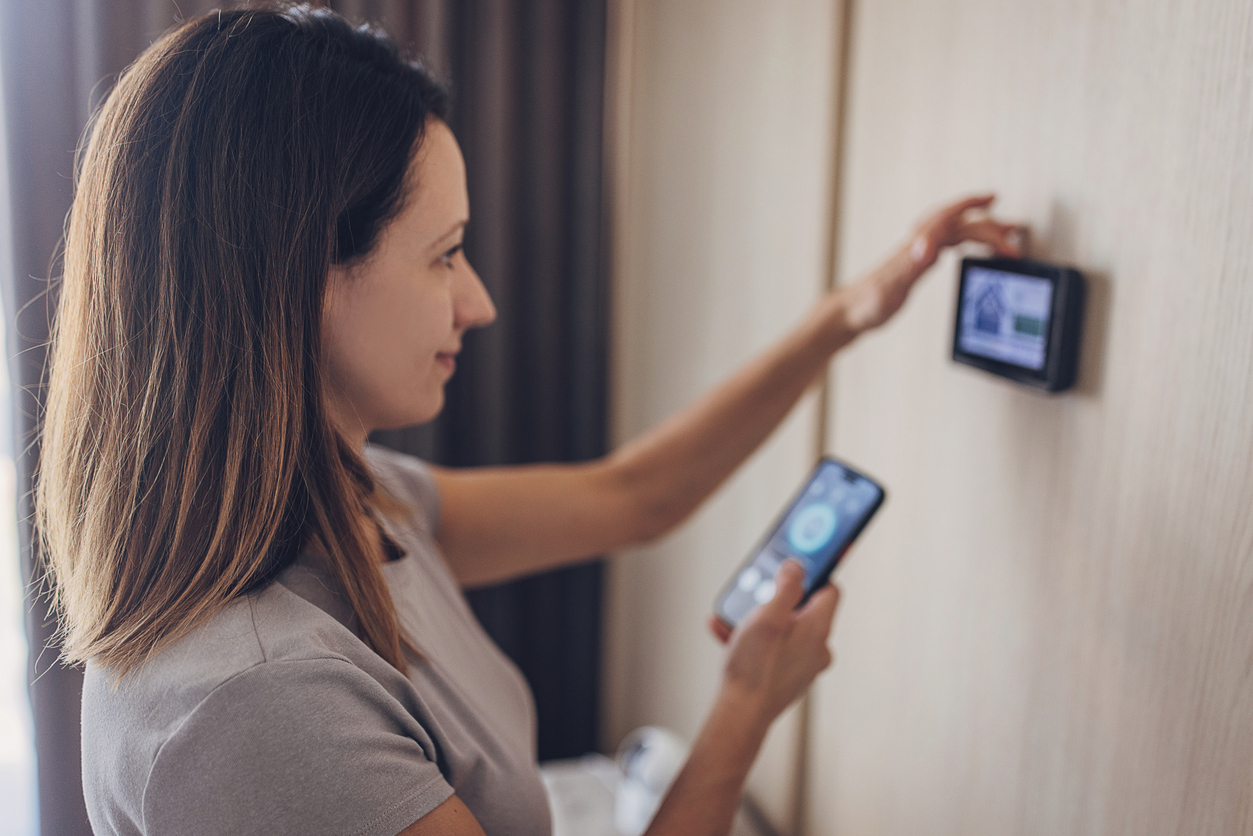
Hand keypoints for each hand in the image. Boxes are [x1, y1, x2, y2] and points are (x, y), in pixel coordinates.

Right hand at [706, 560, 839, 723]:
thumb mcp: (768, 615)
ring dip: (758, 618)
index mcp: (819, 628)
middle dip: (776, 597)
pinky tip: (726, 634)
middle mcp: (817, 647)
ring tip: (733, 617)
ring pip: (784, 629)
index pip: (830, 589)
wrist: (740, 715)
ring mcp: (803, 665)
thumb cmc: (754, 666)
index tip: (797, 562)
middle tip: (755, 592)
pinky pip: (772, 649)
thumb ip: (787, 586)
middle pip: (804, 608)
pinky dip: (753, 639)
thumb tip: (798, 566)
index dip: (814, 572)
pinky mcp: (786, 677)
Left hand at [840, 193, 1025, 332]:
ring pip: (955, 232)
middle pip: (959, 224)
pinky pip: (947, 244)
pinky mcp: (915, 265)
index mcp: (916, 246)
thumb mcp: (891, 286)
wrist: (849, 313)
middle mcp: (918, 245)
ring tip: (1004, 232)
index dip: (972, 207)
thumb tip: (930, 245)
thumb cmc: (868, 303)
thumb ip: (911, 264)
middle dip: (989, 224)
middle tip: (1016, 230)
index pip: (949, 218)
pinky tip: (970, 247)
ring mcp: (917, 253)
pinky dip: (965, 241)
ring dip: (981, 229)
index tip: (993, 200)